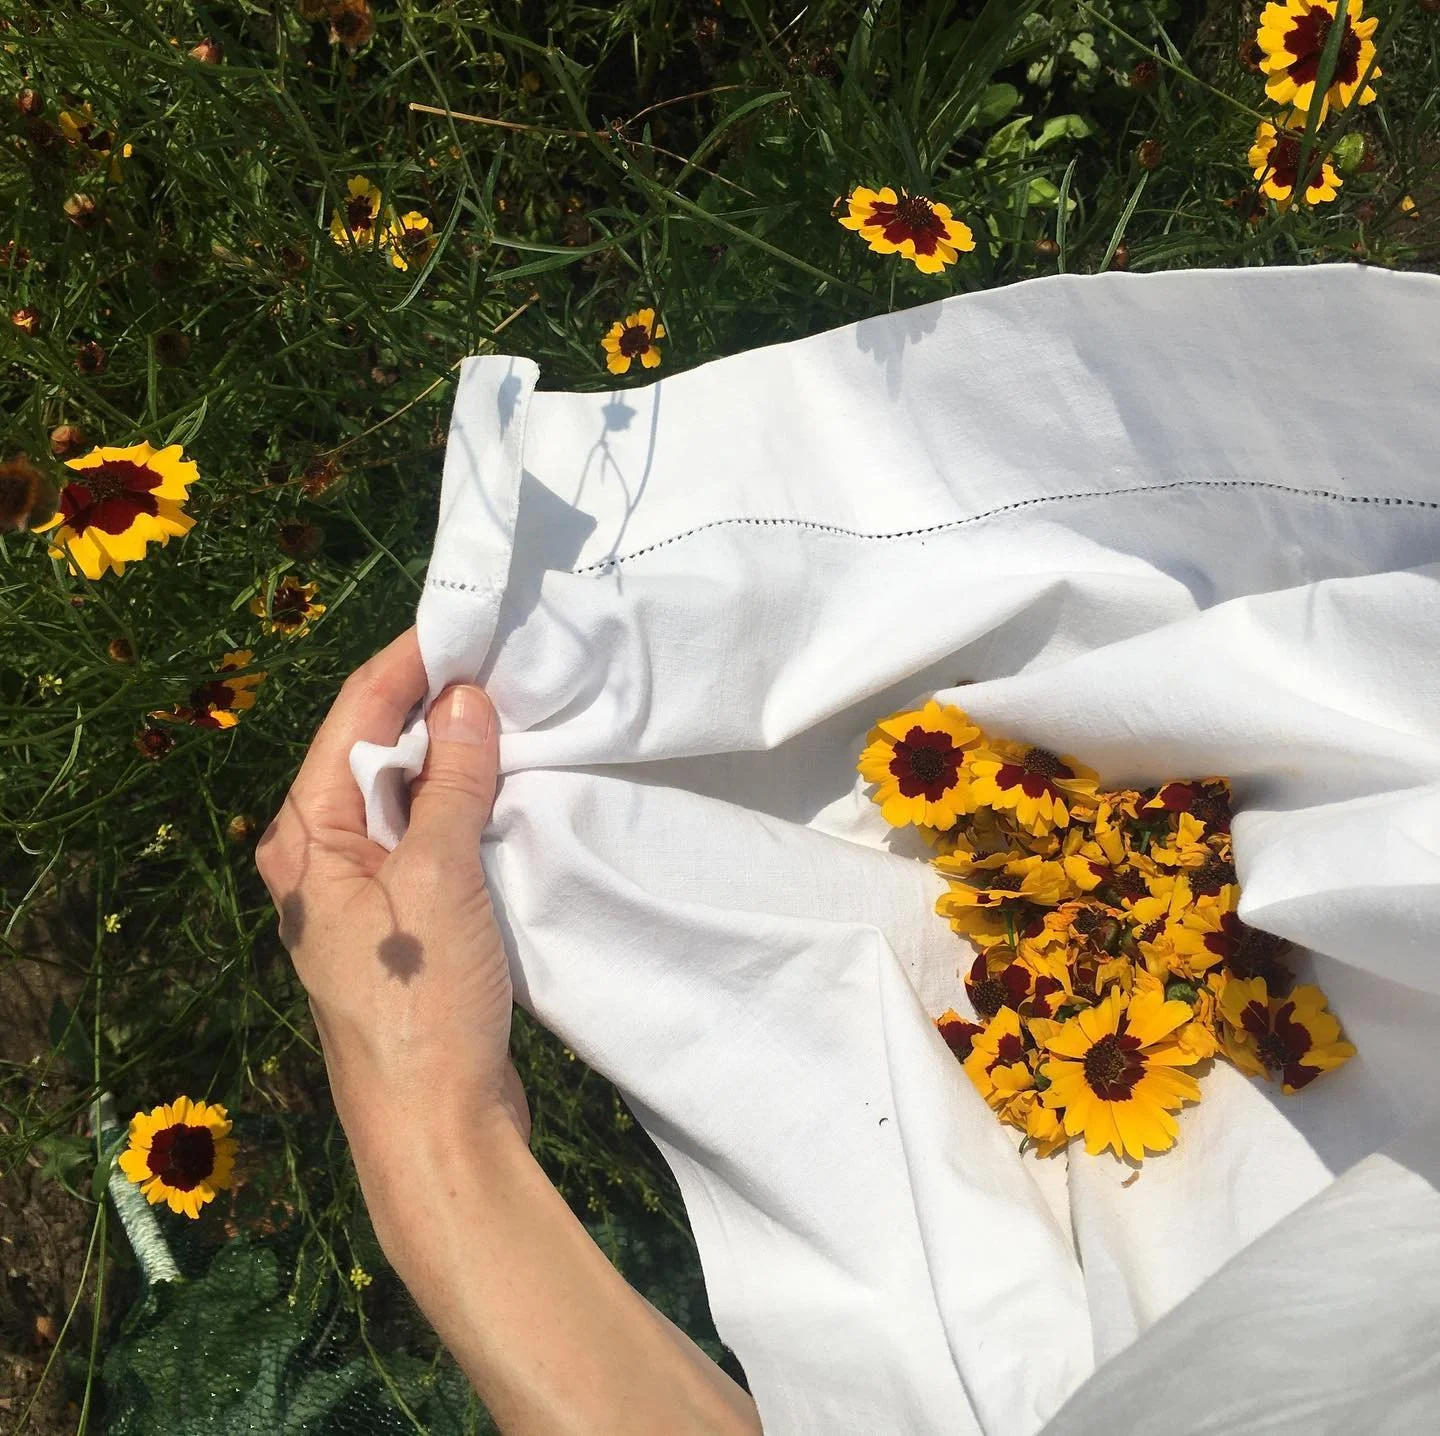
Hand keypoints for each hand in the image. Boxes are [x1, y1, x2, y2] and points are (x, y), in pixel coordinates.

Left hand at [256, 628, 527, 1150]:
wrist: (434, 1125)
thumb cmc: (422, 1002)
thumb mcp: (437, 878)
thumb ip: (450, 784)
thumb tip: (465, 696)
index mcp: (305, 838)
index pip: (354, 719)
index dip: (408, 663)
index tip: (466, 618)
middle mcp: (320, 856)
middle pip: (374, 751)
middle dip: (433, 702)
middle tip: (502, 656)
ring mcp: (361, 892)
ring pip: (406, 794)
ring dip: (454, 753)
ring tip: (514, 704)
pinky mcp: (402, 921)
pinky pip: (428, 836)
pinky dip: (463, 803)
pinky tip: (507, 784)